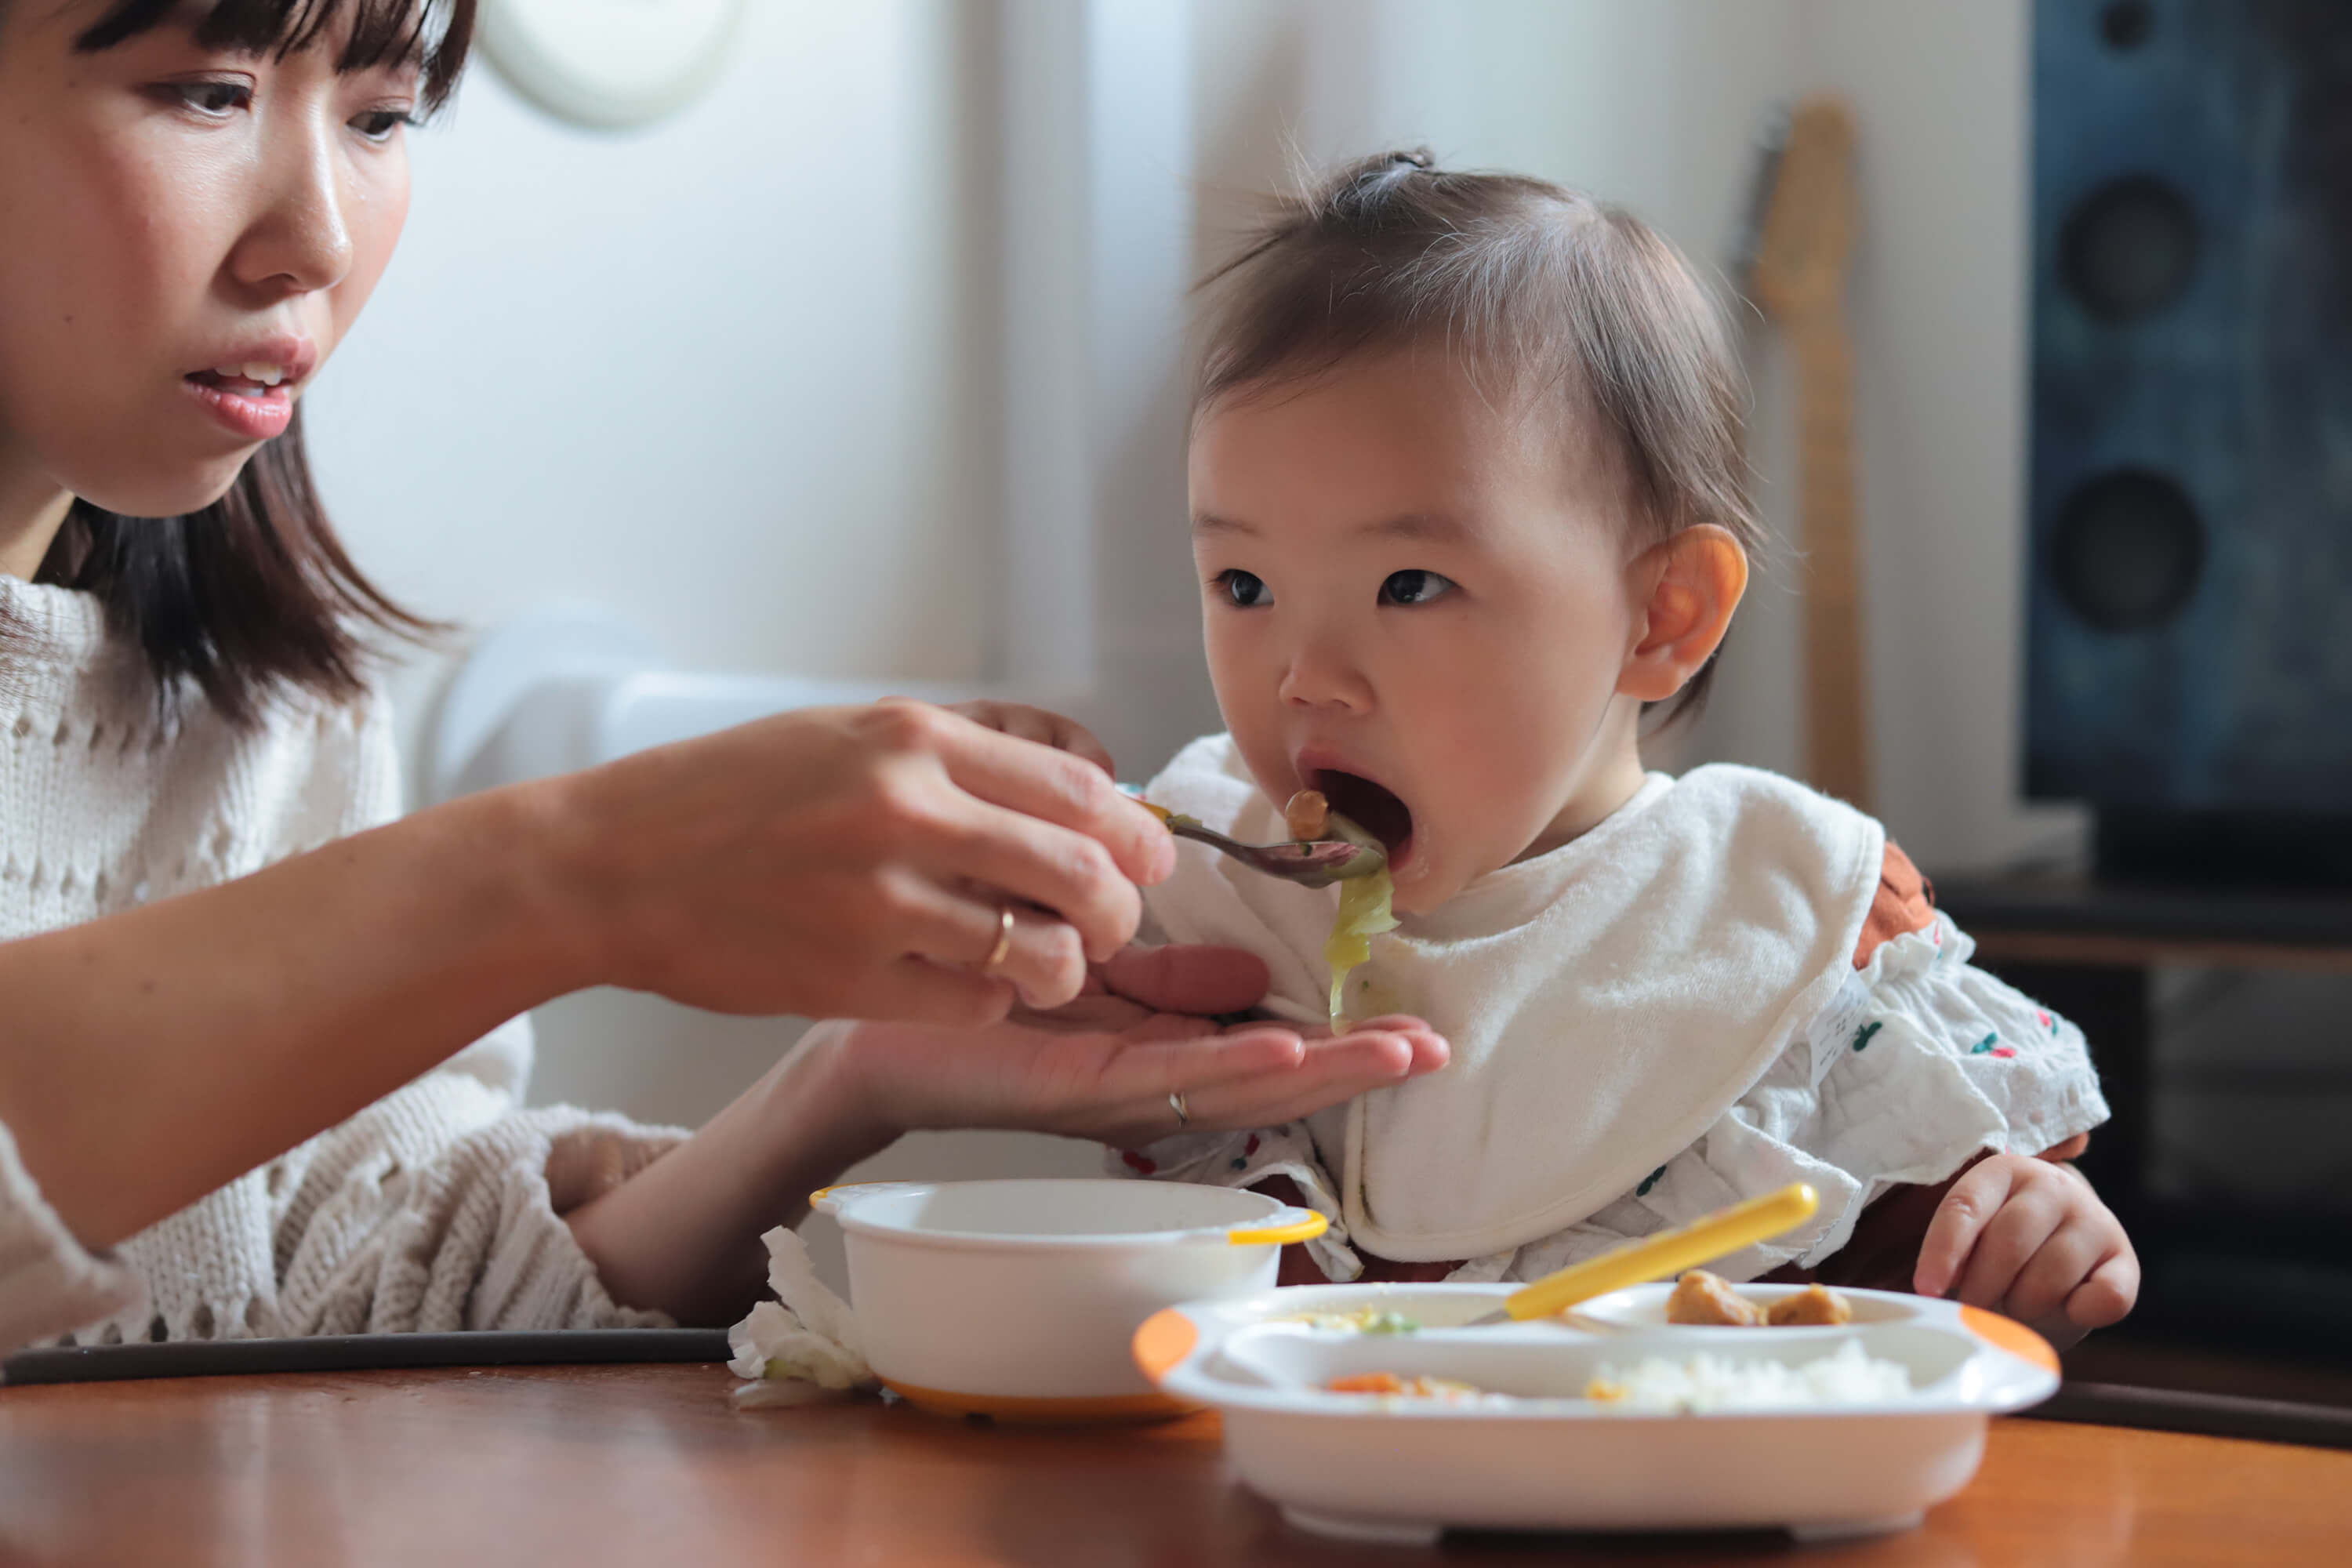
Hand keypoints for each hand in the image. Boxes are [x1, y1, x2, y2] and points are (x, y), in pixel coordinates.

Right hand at [536, 699, 1173, 1023]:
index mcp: (911, 738)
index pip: (1078, 786)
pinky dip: (992, 1001)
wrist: (607, 864)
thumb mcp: (847, 732)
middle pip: (1081, 869)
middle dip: (1120, 908)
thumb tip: (1084, 777)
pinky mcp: (851, 978)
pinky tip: (969, 985)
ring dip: (1063, 965)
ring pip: (1041, 948)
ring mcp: (878, 899)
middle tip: (1115, 924)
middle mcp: (905, 810)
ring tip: (1048, 964)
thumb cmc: (724, 796)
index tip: (1144, 854)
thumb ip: (964, 749)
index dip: (1132, 831)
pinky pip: (976, 1002)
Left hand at [829, 944, 1449, 1147]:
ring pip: (1230, 1090)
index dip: (1342, 1045)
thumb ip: (1168, 975)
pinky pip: (1157, 1080)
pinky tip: (1281, 1053)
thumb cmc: (975, 989)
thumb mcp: (1094, 968)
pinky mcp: (1066, 1088)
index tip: (1417, 1032)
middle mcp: (1143, 1085)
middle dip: (1353, 1069)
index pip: (1264, 1053)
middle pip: (1267, 1082)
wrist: (864, 1022)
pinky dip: (1224, 1067)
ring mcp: (1109, 1093)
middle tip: (1433, 1053)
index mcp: (1155, 1052)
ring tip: (1390, 1055)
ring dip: (1315, 1075)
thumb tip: (1252, 972)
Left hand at [1913, 1151, 2138, 1346]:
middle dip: (1983, 1286)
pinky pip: (2105, 1297)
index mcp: (2003, 1172)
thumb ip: (1954, 1252)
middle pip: (2009, 1242)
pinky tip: (2067, 1309)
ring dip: (2025, 1304)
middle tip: (1973, 1307)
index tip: (1926, 1289)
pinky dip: (2080, 1312)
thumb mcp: (1972, 1241)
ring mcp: (2094, 1219)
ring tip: (2016, 1305)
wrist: (2064, 1260)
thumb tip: (1933, 1286)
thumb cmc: (2003, 1251)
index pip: (1965, 1207)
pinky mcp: (2124, 1260)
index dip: (1942, 1251)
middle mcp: (2053, 1186)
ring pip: (2052, 1274)